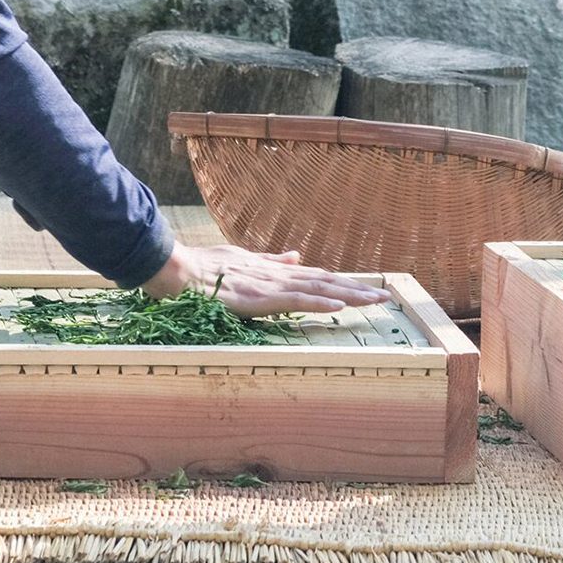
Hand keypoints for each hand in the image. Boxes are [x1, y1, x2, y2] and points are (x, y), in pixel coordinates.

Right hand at [142, 242, 391, 313]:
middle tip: (384, 296)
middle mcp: (278, 277)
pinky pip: (294, 302)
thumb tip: (296, 256)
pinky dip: (318, 303)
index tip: (367, 287)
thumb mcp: (245, 259)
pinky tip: (337, 306)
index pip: (318, 277)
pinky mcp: (259, 299)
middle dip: (356, 290)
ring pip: (317, 290)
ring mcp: (270, 287)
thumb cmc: (205, 267)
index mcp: (276, 272)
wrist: (178, 269)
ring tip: (373, 300)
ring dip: (347, 295)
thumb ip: (272, 261)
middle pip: (326, 282)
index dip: (343, 282)